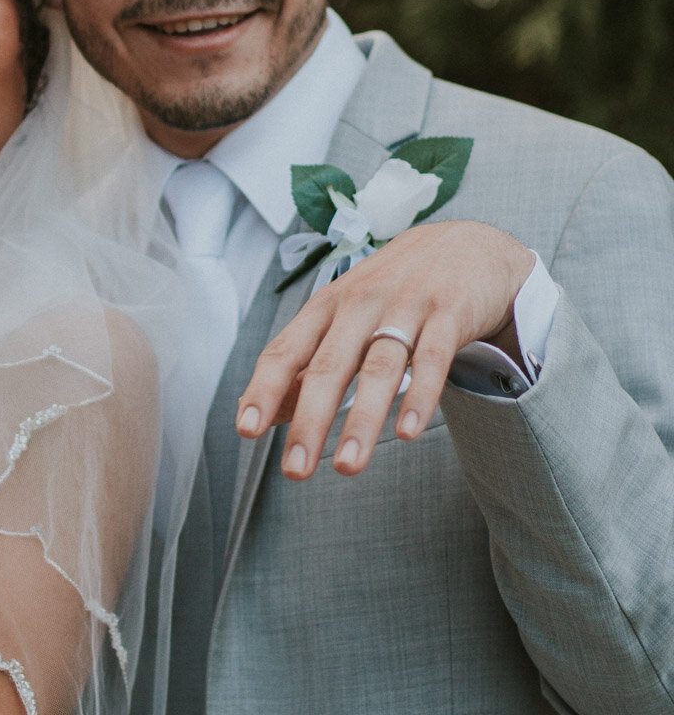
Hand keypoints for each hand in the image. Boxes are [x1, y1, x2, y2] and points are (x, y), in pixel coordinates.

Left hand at [237, 220, 534, 479]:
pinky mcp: (449, 313)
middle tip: (295, 470)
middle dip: (310, 421)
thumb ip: (309, 362)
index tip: (246, 429)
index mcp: (328, 306)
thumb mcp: (345, 316)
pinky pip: (432, 359)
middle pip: (329, 366)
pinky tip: (407, 432)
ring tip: (346, 467)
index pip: (287, 349)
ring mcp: (406, 306)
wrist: (468, 245)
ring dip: (361, 421)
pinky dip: (418, 396)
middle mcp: (361, 303)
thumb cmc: (396, 288)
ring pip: (379, 368)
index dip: (265, 389)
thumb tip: (271, 412)